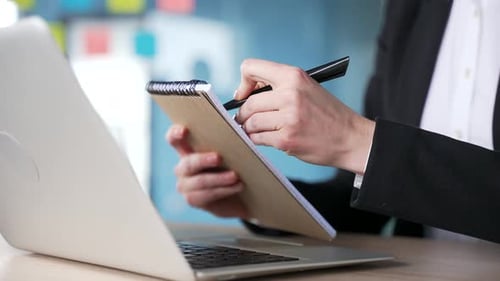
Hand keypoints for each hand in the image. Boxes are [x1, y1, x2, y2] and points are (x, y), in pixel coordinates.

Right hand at [166, 125, 248, 217]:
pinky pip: (207, 194)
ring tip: (235, 176)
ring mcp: (185, 185)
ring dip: (219, 178)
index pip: (174, 139)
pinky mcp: (192, 200)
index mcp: (187, 150)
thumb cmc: (234, 169)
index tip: (184, 130)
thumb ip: (224, 145)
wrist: (240, 196)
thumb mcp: (229, 155)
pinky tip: (238, 186)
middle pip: (188, 162)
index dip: (175, 133)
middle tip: (219, 158)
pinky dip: (224, 189)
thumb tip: (234, 136)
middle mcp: (182, 167)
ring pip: (200, 181)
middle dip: (203, 160)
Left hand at [234, 59, 374, 173]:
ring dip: (249, 128)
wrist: (350, 138)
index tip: (243, 94)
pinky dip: (257, 140)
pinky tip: (266, 139)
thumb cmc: (328, 115)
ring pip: (251, 122)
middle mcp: (290, 94)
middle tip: (245, 119)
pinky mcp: (286, 139)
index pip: (251, 68)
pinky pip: (257, 139)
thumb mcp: (307, 88)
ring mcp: (288, 118)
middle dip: (243, 114)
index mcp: (294, 76)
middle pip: (248, 103)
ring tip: (256, 130)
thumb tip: (246, 92)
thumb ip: (279, 86)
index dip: (243, 82)